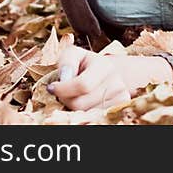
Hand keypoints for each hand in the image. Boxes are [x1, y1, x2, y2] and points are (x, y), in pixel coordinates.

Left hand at [47, 47, 172, 111]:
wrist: (108, 72)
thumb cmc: (86, 64)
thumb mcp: (74, 55)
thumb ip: (67, 61)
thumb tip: (65, 77)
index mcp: (105, 66)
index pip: (82, 85)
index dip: (63, 89)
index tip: (52, 88)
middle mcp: (117, 82)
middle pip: (81, 103)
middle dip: (66, 100)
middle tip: (63, 93)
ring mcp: (121, 97)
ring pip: (85, 113)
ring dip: (74, 107)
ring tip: (76, 96)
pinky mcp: (120, 108)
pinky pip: (93, 118)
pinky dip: (85, 113)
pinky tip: (85, 103)